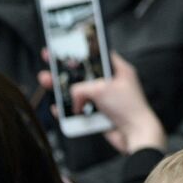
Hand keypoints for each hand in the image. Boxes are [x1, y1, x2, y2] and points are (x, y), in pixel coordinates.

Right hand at [41, 52, 165, 152]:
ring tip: (46, 82)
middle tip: (49, 65)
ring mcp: (104, 99)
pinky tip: (57, 108)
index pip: (98, 55)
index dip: (82, 51)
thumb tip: (73, 96)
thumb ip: (81, 88)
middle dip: (65, 71)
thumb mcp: (101, 89)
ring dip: (62, 90)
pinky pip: (79, 110)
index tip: (67, 47)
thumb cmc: (128, 107)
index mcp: (118, 71)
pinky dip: (67, 109)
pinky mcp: (99, 114)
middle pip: (84, 75)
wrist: (135, 134)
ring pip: (79, 93)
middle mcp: (111, 83)